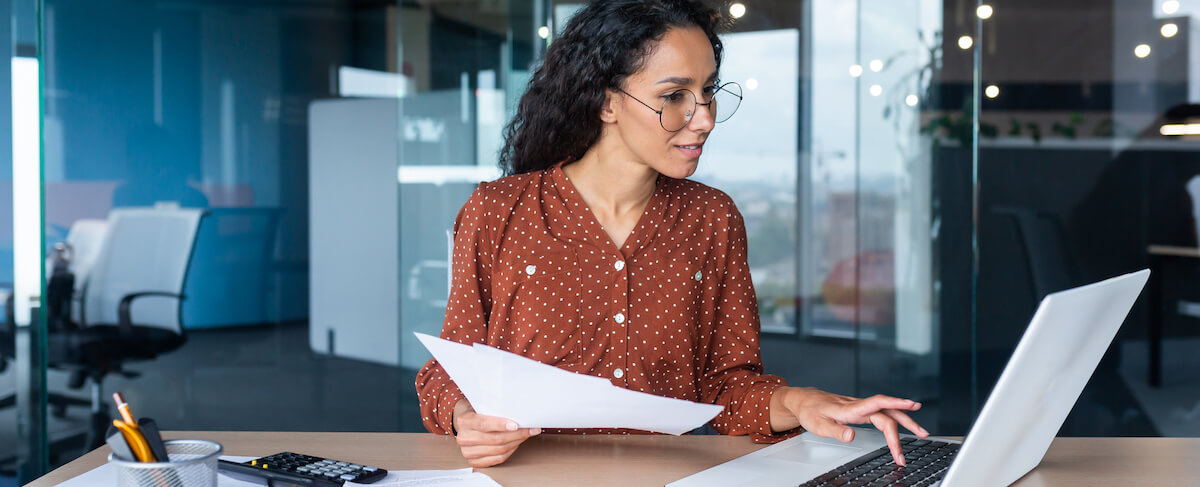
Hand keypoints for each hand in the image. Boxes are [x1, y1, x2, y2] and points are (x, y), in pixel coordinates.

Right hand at [451, 399, 540, 466]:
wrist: (464, 422)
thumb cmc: (476, 412)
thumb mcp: (481, 405)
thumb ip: (494, 409)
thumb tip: (519, 412)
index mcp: (464, 421)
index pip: (484, 424)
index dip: (501, 425)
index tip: (516, 425)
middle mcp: (464, 438)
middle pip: (495, 439)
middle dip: (516, 434)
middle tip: (530, 429)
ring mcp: (468, 452)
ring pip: (498, 450)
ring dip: (516, 442)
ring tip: (525, 435)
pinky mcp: (475, 461)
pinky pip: (498, 459)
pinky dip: (510, 451)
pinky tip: (516, 443)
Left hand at [769, 387, 928, 465]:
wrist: (803, 400)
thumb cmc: (810, 412)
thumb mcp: (818, 426)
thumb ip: (836, 432)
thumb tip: (852, 436)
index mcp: (850, 409)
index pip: (877, 404)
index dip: (895, 403)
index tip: (912, 405)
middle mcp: (858, 406)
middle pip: (888, 412)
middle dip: (906, 424)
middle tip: (922, 436)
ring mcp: (860, 407)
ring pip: (888, 412)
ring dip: (906, 421)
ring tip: (922, 432)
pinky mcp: (860, 410)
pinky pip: (882, 413)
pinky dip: (896, 419)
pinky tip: (904, 424)